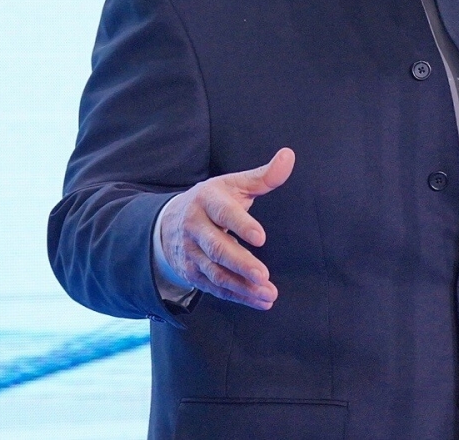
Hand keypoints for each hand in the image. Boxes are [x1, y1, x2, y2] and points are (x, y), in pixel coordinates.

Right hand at [158, 147, 294, 309]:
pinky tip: (260, 302)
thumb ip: (264, 176)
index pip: (223, 213)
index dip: (241, 225)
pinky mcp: (192, 273)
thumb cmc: (213, 200)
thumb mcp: (234, 184)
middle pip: (217, 248)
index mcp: (207, 201)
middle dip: (240, 263)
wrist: (170, 221)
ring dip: (242, 286)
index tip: (261, 238)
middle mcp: (195, 228)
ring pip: (216, 273)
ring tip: (268, 294)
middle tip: (264, 275)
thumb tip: (289, 156)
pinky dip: (237, 296)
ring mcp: (191, 253)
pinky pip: (215, 288)